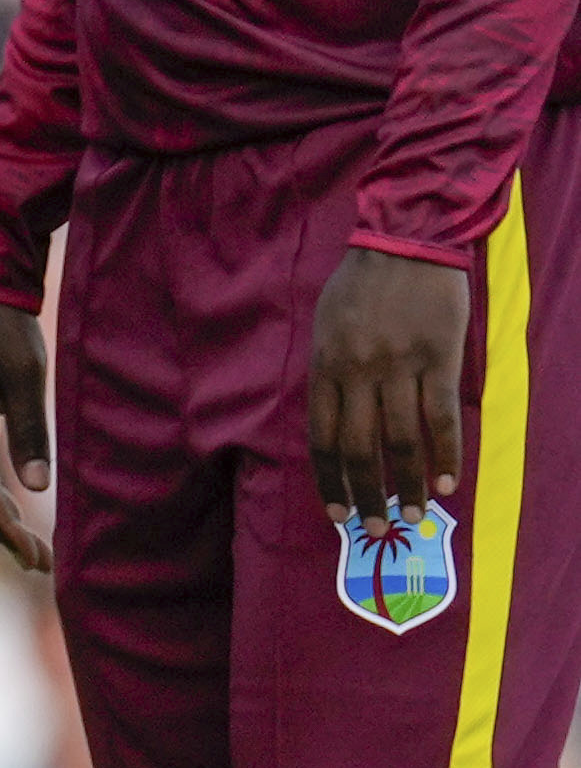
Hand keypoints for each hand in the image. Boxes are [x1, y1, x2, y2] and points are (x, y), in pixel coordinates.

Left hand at [312, 248, 478, 527]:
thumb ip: (331, 373)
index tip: (334, 511)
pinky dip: (445, 456)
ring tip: (413, 514)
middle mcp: (358, 372)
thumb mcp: (326, 326)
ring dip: (406, 485)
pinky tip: (446, 483)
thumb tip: (337, 421)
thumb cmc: (362, 284)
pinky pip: (442, 419)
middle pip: (358, 448)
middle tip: (373, 527)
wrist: (407, 241)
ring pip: (401, 442)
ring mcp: (400, 368)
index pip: (321, 437)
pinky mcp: (440, 361)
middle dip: (363, 494)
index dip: (327, 479)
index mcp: (325, 366)